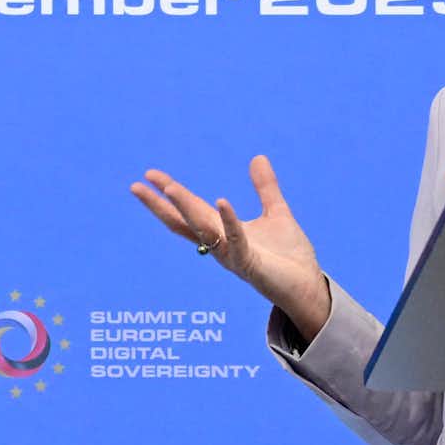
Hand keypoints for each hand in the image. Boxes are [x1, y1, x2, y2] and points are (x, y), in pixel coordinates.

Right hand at [130, 154, 331, 343]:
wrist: (306, 287)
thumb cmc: (288, 257)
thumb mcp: (276, 213)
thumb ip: (265, 187)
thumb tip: (257, 158)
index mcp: (222, 233)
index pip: (189, 210)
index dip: (170, 193)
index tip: (150, 175)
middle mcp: (219, 246)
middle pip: (183, 221)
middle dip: (160, 203)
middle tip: (137, 185)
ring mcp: (231, 256)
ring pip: (202, 229)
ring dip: (185, 208)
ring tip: (170, 188)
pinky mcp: (249, 264)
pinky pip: (236, 240)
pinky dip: (228, 221)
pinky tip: (221, 200)